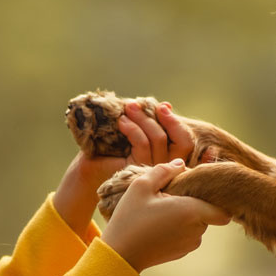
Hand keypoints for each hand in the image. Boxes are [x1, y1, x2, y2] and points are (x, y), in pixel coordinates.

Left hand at [54, 99, 198, 229]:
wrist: (90, 168)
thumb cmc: (113, 148)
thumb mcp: (138, 130)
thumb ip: (153, 121)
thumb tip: (168, 104)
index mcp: (170, 159)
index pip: (186, 142)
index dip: (177, 122)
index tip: (163, 107)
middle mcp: (167, 168)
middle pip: (181, 141)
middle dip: (167, 118)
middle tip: (146, 104)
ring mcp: (154, 171)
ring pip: (159, 139)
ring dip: (144, 118)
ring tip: (129, 108)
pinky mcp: (138, 170)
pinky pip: (142, 144)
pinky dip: (133, 129)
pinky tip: (121, 122)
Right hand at [99, 160, 228, 271]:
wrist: (119, 254)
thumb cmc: (129, 218)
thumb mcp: (141, 186)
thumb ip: (164, 170)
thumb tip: (182, 164)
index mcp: (192, 212)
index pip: (224, 211)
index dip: (217, 200)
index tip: (201, 191)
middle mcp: (196, 231)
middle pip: (208, 213)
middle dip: (195, 203)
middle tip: (170, 197)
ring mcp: (190, 244)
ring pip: (198, 224)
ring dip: (186, 216)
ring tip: (162, 211)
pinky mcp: (181, 252)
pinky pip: (188, 235)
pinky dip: (179, 228)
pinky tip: (159, 225)